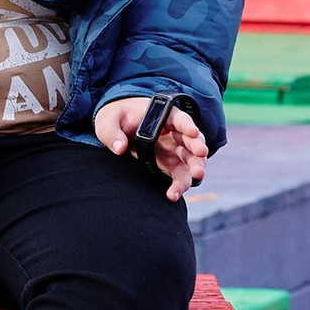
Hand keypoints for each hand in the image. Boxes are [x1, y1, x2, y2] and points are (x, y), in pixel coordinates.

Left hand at [95, 93, 209, 199]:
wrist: (117, 127)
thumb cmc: (115, 118)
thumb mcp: (107, 121)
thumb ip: (112, 133)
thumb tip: (120, 148)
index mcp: (162, 115)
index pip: (179, 118)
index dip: (187, 124)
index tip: (193, 132)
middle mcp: (174, 131)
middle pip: (191, 139)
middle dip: (197, 146)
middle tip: (201, 154)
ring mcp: (174, 148)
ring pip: (190, 159)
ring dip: (195, 168)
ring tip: (196, 177)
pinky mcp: (171, 163)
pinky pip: (180, 174)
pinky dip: (179, 184)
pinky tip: (173, 194)